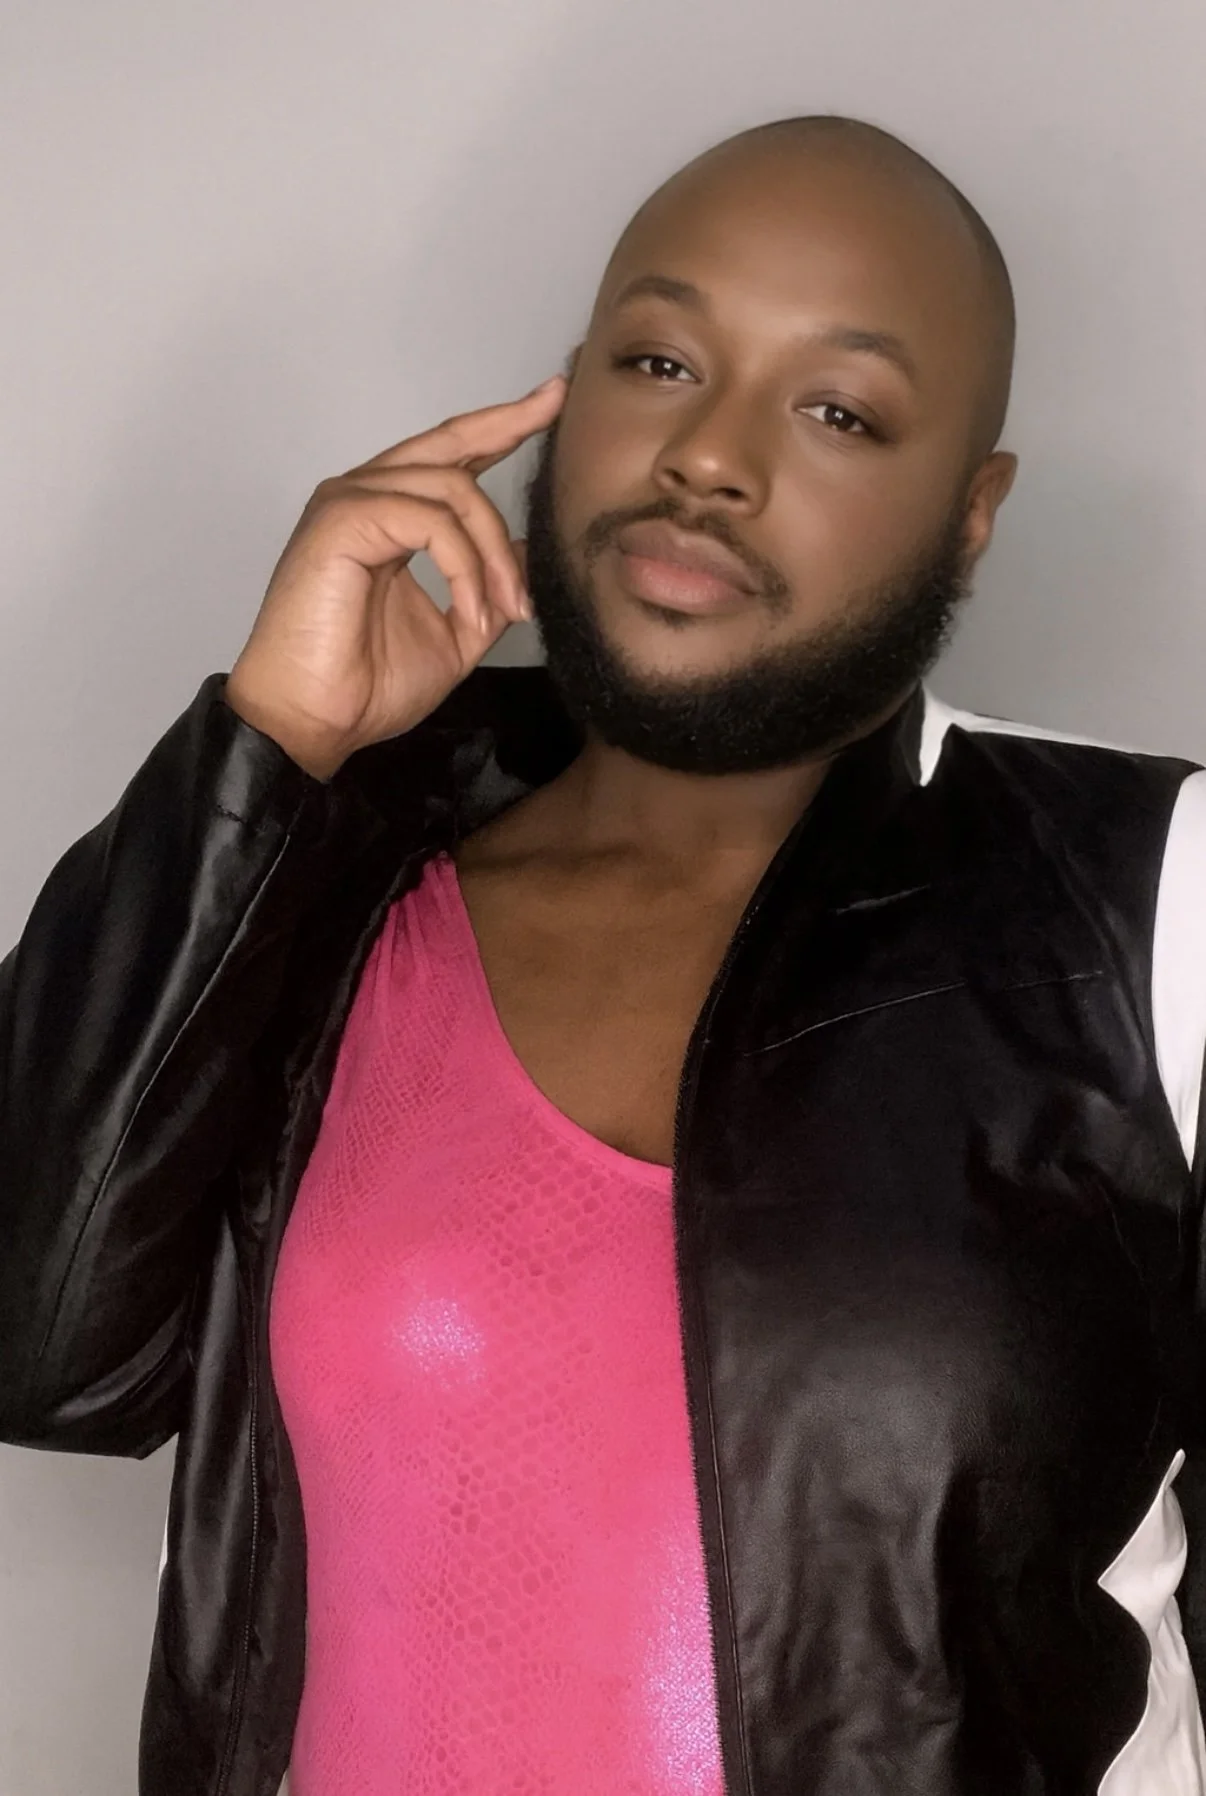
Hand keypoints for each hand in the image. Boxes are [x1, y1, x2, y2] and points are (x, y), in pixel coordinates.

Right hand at [224, 374, 566, 779]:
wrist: (314, 722)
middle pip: (449, 444)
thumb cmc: (365, 686)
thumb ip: (487, 589)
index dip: (500, 428)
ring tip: (508, 608)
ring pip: (453, 490)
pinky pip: (429, 521)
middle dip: (507, 423)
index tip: (549, 401)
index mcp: (390, 518)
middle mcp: (366, 497)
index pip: (451, 459)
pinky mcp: (342, 521)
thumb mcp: (455, 635)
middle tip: (555, 403)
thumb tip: (525, 552)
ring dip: (493, 554)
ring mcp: (350, 503)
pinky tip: (474, 610)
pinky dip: (464, 566)